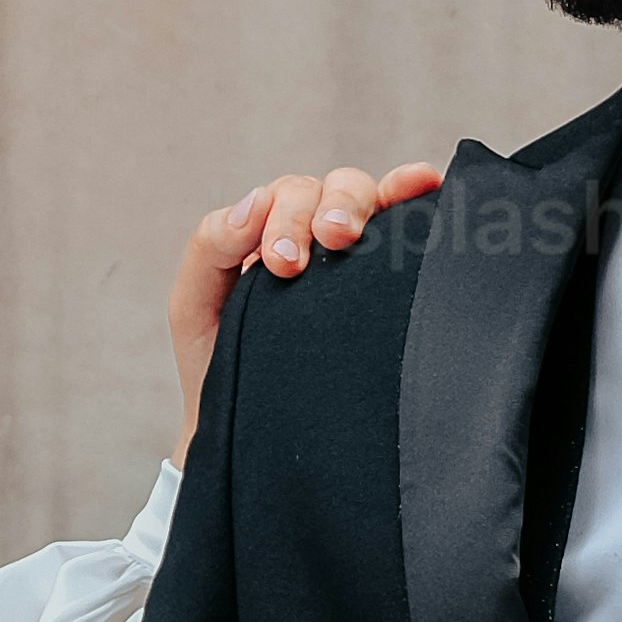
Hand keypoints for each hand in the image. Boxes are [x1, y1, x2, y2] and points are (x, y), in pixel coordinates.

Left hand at [168, 160, 443, 452]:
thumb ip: (209, 247)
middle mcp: (313, 237)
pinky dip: (414, 194)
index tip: (283, 265)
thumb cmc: (221, 369)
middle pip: (327, 189)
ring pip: (363, 196)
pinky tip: (425, 181)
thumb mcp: (196, 306)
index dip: (285, 218)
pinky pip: (406, 222)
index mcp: (267, 235)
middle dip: (325, 207)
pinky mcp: (388, 284)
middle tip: (326, 241)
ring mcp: (354, 257)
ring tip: (349, 233)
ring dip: (359, 202)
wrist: (253, 440)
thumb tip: (252, 202)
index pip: (284, 197)